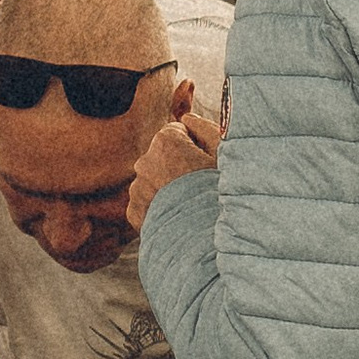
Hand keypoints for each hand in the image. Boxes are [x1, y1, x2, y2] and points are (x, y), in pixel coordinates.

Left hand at [129, 101, 221, 229]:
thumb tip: (187, 118)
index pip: (178, 132)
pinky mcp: (134, 213)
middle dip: (178, 165)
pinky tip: (179, 217)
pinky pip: (148, 203)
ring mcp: (137, 189)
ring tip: (191, 205)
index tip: (207, 163)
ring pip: (154, 180)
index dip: (196, 145)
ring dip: (168, 187)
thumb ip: (205, 128)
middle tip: (201, 186)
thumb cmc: (222, 192)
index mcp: (165, 142)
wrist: (207, 240)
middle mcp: (144, 162)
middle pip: (163, 156)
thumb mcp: (224, 154)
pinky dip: (160, 208)